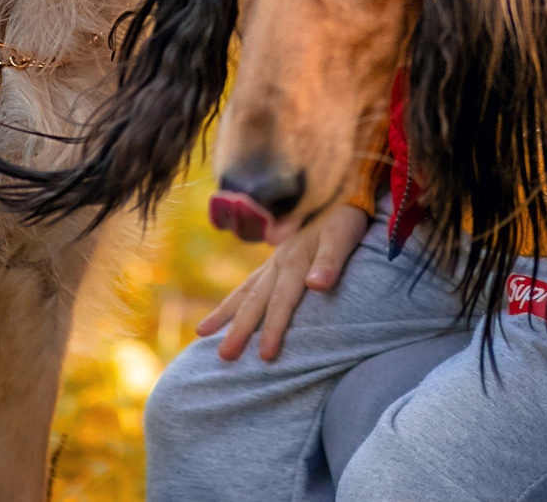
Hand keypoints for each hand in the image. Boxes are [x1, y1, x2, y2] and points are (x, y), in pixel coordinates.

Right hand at [195, 201, 371, 361]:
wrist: (343, 189)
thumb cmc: (345, 219)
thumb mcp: (344, 237)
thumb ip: (331, 261)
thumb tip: (317, 285)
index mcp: (295, 261)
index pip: (282, 301)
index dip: (273, 329)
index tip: (265, 356)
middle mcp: (279, 262)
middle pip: (255, 301)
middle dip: (239, 329)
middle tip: (223, 357)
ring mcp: (274, 260)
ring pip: (245, 291)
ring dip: (226, 314)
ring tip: (201, 334)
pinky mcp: (276, 259)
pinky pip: (249, 282)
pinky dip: (234, 299)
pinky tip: (225, 310)